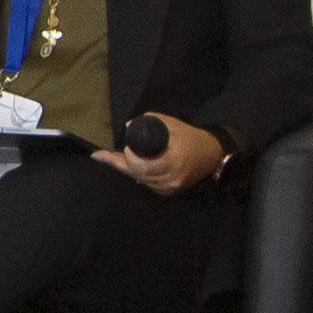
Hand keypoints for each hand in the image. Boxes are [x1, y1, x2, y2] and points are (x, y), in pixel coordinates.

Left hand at [98, 115, 227, 195]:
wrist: (210, 155)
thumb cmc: (190, 137)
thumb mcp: (172, 124)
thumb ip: (151, 121)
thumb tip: (129, 126)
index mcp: (174, 160)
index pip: (144, 165)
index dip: (129, 158)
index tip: (123, 148)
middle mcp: (172, 177)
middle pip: (137, 173)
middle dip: (119, 163)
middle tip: (101, 155)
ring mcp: (170, 187)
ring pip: (139, 179)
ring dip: (125, 169)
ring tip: (109, 158)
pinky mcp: (167, 191)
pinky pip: (146, 183)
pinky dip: (135, 174)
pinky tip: (125, 166)